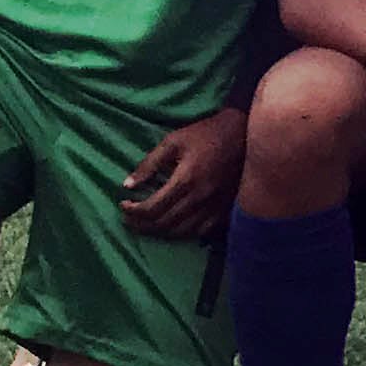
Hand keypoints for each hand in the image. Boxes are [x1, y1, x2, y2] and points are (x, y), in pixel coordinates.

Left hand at [118, 107, 245, 239]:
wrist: (243, 133)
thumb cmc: (204, 134)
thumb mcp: (172, 141)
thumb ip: (149, 164)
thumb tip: (127, 185)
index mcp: (185, 179)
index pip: (152, 208)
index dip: (132, 211)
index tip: (123, 205)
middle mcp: (199, 197)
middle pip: (163, 223)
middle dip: (141, 224)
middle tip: (129, 218)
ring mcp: (214, 205)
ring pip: (181, 231)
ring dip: (159, 231)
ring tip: (147, 224)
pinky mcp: (225, 207)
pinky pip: (201, 230)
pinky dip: (183, 232)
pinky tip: (174, 225)